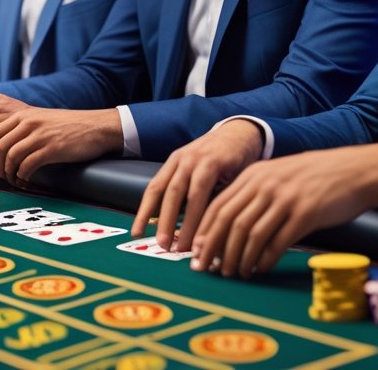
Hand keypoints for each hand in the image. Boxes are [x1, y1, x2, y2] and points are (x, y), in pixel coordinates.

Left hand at [0, 107, 121, 188]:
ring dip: (8, 174)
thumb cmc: (68, 126)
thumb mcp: (40, 120)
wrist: (95, 126)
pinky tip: (26, 180)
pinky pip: (27, 165)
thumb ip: (21, 129)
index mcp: (22, 115)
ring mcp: (40, 135)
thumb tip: (1, 149)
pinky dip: (22, 176)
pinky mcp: (52, 148)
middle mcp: (28, 123)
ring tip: (14, 180)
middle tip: (1, 177)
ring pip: (10, 157)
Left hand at [131, 119, 263, 251]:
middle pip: (168, 194)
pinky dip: (206, 213)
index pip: (154, 189)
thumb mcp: (198, 172)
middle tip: (162, 245)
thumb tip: (178, 229)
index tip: (136, 233)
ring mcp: (199, 160)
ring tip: (185, 244)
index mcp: (174, 163)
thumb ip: (189, 195)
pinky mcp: (217, 162)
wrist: (241, 132)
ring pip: (188, 195)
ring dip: (186, 223)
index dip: (143, 212)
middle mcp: (183, 160)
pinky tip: (207, 229)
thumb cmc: (219, 158)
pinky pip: (209, 191)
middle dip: (164, 221)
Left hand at [190, 144, 377, 277]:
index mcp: (254, 175)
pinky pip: (277, 242)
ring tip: (235, 274)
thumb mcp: (277, 175)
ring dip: (239, 259)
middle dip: (215, 249)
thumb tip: (228, 226)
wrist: (353, 170)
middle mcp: (265, 185)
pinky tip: (261, 269)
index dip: (205, 232)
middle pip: (229, 222)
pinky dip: (265, 259)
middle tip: (208, 269)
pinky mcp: (305, 214)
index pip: (218, 206)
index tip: (196, 253)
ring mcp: (285, 199)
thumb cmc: (313, 177)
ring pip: (251, 235)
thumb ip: (254, 193)